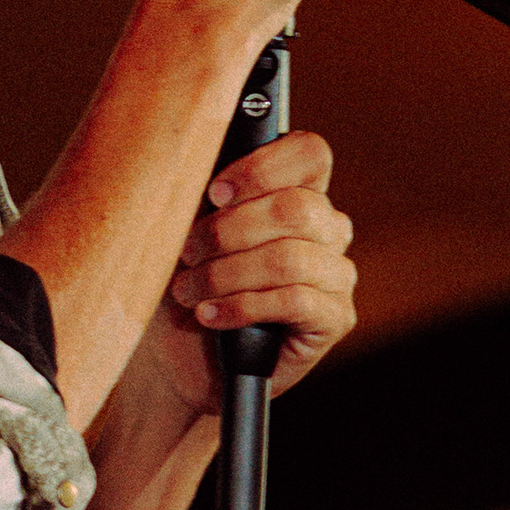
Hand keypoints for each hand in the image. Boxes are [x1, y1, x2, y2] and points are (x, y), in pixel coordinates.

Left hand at [139, 130, 357, 419]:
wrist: (173, 356)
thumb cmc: (181, 280)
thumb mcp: (184, 226)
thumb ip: (202, 189)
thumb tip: (195, 160)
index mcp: (297, 190)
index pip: (309, 154)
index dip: (263, 167)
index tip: (214, 192)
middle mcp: (327, 228)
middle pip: (297, 208)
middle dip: (229, 231)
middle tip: (186, 252)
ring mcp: (335, 273)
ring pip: (291, 259)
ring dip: (226, 275)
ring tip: (188, 291)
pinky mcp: (334, 318)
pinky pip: (295, 301)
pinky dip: (242, 307)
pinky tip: (210, 316)